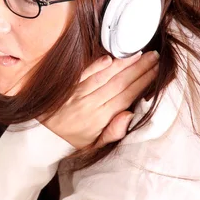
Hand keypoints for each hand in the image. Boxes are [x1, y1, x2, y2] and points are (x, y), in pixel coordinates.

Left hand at [39, 51, 159, 149]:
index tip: (156, 71)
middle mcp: (90, 105)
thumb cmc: (73, 141)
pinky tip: (110, 58)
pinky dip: (97, 66)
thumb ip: (113, 132)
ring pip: (104, 76)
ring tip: (138, 53)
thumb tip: (130, 115)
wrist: (42, 138)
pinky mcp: (67, 87)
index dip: (143, 82)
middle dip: (139, 68)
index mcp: (100, 119)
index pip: (126, 97)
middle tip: (154, 56)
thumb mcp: (95, 145)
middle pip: (119, 83)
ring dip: (123, 64)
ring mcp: (77, 94)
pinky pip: (84, 74)